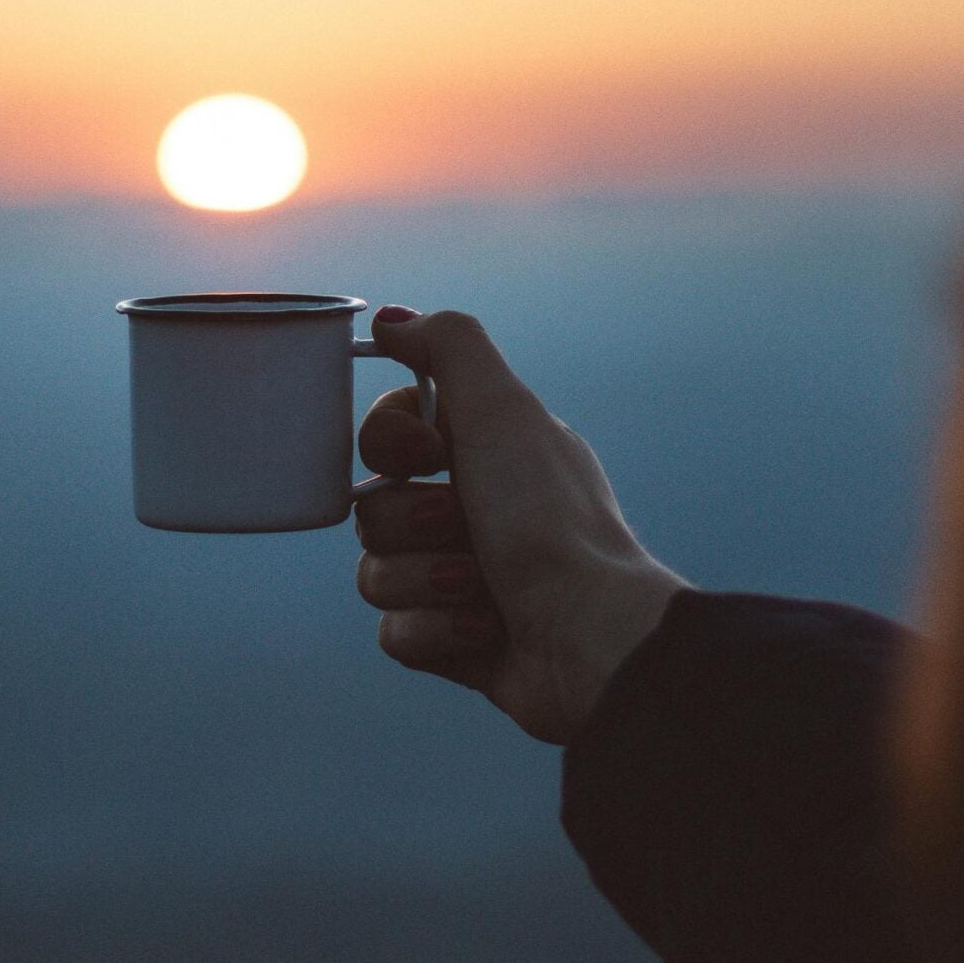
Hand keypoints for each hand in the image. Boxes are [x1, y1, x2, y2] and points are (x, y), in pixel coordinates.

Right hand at [354, 307, 689, 742]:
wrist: (589, 635)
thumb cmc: (550, 520)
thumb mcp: (504, 409)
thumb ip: (448, 345)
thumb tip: (390, 320)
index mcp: (487, 451)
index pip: (387, 433)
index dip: (389, 442)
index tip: (427, 452)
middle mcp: (474, 510)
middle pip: (373, 506)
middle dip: (413, 522)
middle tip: (466, 528)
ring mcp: (461, 579)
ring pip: (376, 573)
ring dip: (427, 581)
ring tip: (484, 590)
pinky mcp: (455, 642)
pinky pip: (396, 633)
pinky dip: (438, 632)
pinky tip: (487, 632)